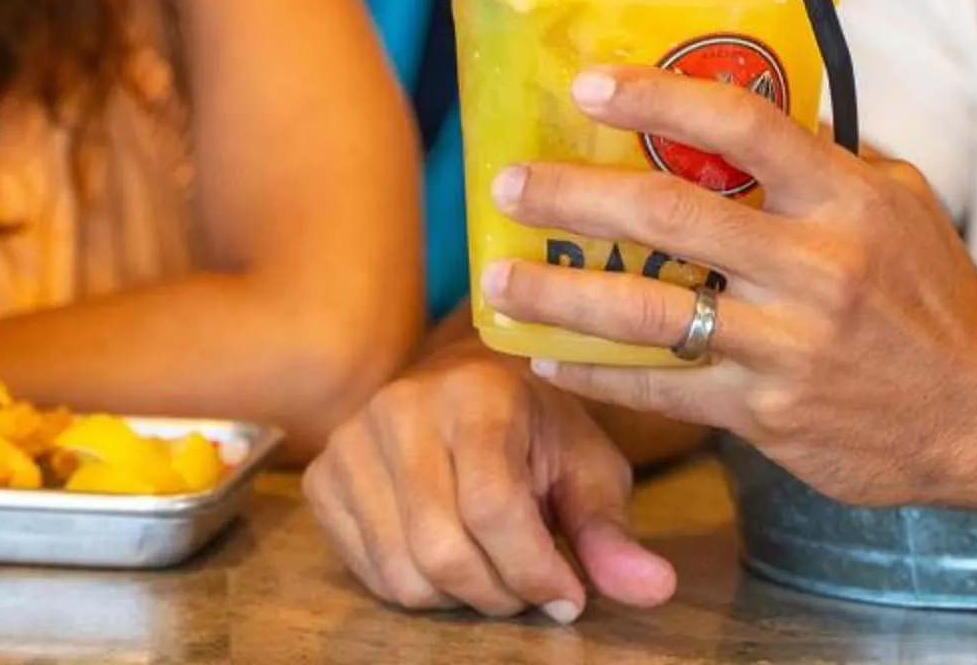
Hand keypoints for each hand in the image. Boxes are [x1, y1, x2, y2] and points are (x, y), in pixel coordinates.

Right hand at [305, 336, 676, 620]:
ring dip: (460, 596)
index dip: (536, 571)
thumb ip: (611, 532)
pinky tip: (448, 555)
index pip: (494, 508)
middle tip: (532, 586)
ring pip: (403, 572)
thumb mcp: (587, 466)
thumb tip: (654, 589)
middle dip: (501, 592)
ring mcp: (351, 442)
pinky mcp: (323, 478)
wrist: (465, 380)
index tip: (570, 595)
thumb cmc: (536, 427)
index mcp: (475, 394)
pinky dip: (416, 587)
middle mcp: (400, 408)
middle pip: (444, 550)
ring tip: (493, 569)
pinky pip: (368, 572)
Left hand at [485, 65, 976, 507]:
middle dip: (575, 198)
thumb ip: (823, 156)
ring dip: (561, 296)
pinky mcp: (769, 415)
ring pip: (651, 316)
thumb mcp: (898, 201)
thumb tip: (749, 95)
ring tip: (496, 280)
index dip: (658, 96)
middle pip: (671, 218)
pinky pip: (666, 390)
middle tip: (507, 184)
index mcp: (845, 199)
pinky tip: (548, 357)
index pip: (742, 127)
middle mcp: (814, 268)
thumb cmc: (935, 293)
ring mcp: (789, 346)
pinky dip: (600, 376)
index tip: (587, 82)